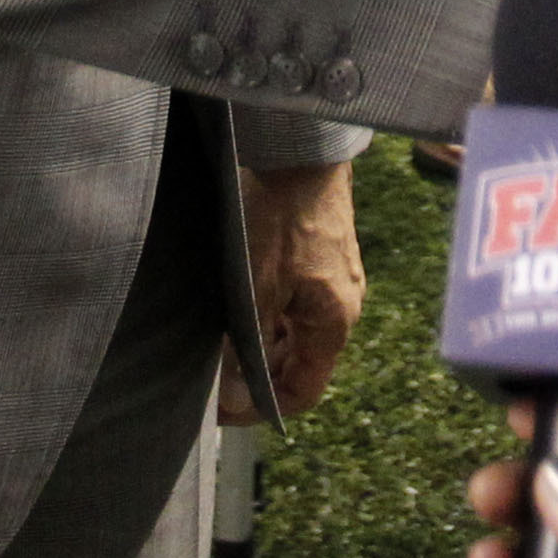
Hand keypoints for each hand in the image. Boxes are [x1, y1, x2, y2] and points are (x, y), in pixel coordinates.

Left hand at [220, 159, 363, 423]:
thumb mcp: (258, 288)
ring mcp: (336, 279)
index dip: (262, 409)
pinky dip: (271, 315)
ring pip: (297, 333)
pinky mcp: (325, 255)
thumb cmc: (281, 219)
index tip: (223, 407)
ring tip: (222, 335)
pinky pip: (298, 304)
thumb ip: (251, 345)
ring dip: (263, 343)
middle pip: (301, 363)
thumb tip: (238, 391)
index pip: (304, 392)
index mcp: (334, 322)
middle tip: (215, 371)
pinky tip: (242, 301)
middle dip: (259, 375)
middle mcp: (343, 305)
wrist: (301, 149)